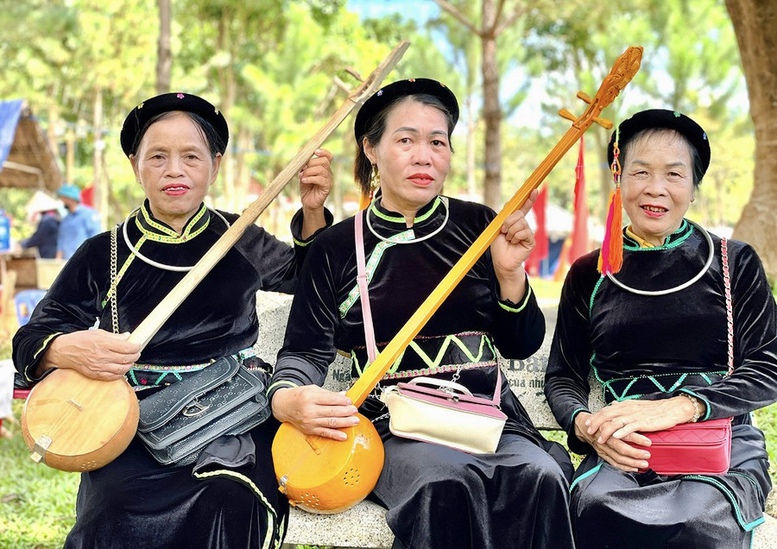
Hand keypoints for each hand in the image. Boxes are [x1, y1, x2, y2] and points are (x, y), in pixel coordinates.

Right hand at [40, 329, 140, 380]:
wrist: (64, 351)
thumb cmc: (80, 340)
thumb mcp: (98, 333)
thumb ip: (114, 336)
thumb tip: (127, 337)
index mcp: (104, 344)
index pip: (127, 347)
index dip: (136, 347)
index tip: (138, 345)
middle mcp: (103, 356)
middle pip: (126, 358)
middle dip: (135, 356)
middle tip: (136, 353)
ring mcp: (100, 367)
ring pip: (122, 369)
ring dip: (129, 365)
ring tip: (130, 360)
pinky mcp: (96, 374)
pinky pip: (113, 377)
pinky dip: (121, 373)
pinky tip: (122, 369)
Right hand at [271, 385, 359, 440]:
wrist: (284, 406)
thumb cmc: (298, 396)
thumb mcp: (312, 389)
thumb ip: (328, 393)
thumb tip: (343, 394)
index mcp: (310, 397)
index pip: (330, 399)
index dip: (342, 401)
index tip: (350, 402)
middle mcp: (309, 410)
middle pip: (331, 411)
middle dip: (346, 412)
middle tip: (355, 411)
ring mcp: (309, 421)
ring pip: (330, 422)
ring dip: (344, 422)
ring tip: (354, 421)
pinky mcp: (309, 430)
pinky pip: (324, 433)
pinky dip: (334, 435)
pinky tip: (343, 435)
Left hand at [299, 148, 331, 238]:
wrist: (308, 201)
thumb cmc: (306, 186)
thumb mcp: (303, 172)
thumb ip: (303, 163)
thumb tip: (299, 150)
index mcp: (323, 167)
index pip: (328, 156)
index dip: (323, 152)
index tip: (315, 152)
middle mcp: (328, 172)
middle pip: (324, 161)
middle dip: (311, 163)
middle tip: (302, 169)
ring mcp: (329, 179)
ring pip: (321, 170)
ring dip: (309, 172)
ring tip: (302, 177)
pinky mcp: (327, 187)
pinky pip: (320, 179)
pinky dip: (310, 178)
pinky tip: (304, 181)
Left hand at [490, 189, 537, 301]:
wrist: (501, 261)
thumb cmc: (499, 246)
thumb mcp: (497, 228)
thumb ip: (504, 216)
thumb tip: (508, 203)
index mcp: (515, 222)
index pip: (524, 208)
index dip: (529, 199)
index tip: (534, 190)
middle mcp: (523, 226)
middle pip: (519, 214)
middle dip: (508, 222)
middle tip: (504, 231)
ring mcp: (528, 233)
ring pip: (521, 223)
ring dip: (511, 231)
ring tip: (509, 239)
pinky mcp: (531, 241)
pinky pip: (525, 232)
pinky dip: (516, 237)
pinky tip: (514, 243)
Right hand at [574, 411, 651, 471]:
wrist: (583, 426)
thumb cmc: (599, 420)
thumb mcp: (609, 414)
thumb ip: (623, 415)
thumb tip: (639, 416)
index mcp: (608, 427)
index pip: (624, 433)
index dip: (636, 438)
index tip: (648, 442)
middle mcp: (605, 439)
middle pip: (621, 448)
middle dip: (635, 453)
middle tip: (647, 455)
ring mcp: (603, 448)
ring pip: (618, 458)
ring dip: (632, 462)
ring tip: (643, 463)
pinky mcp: (602, 454)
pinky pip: (614, 463)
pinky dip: (624, 467)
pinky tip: (633, 468)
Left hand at [577, 397, 698, 470]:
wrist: (671, 409)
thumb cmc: (654, 409)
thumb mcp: (636, 406)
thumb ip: (623, 406)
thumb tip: (613, 404)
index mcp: (625, 405)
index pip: (606, 410)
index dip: (595, 417)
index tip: (587, 423)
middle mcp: (628, 409)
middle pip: (607, 415)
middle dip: (596, 424)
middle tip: (588, 432)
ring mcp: (635, 415)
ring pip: (616, 422)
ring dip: (606, 431)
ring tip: (599, 439)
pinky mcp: (643, 422)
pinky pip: (630, 427)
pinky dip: (622, 432)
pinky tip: (616, 437)